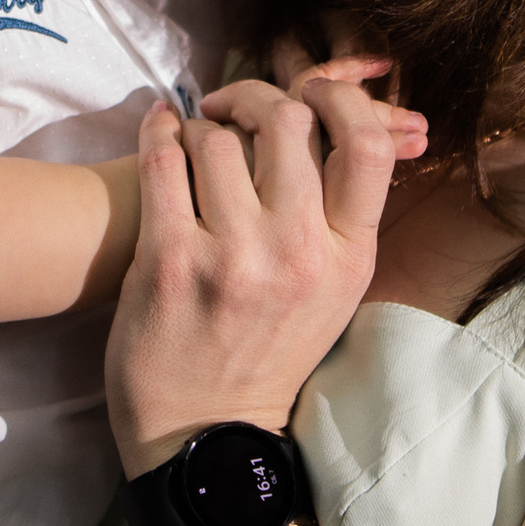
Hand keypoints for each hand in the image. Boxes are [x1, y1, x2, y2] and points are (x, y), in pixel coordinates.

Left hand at [106, 67, 411, 465]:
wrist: (207, 434)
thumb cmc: (269, 352)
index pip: (365, 144)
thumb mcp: (334, 291)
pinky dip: (159, 131)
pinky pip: (164, 161)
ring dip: (203, 126)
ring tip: (194, 137)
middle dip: (257, 99)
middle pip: (288, 123)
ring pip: (220, 138)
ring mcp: (234, 256)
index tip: (307, 92)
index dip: (338, 97)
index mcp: (350, 257)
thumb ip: (342, 216)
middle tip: (234, 107)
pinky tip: (160, 128)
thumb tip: (355, 122)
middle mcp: (300, 252)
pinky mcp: (171, 261)